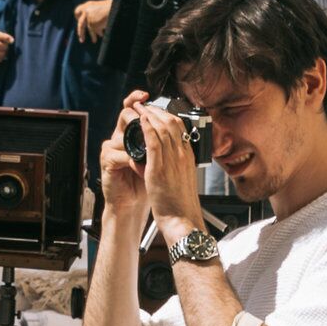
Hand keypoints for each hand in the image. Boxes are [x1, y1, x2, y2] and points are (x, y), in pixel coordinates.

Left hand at [75, 0, 113, 40]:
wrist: (117, 7)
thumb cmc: (113, 6)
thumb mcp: (102, 7)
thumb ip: (96, 12)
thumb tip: (94, 22)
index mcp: (89, 5)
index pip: (78, 11)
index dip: (78, 17)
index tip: (79, 22)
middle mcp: (86, 11)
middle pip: (81, 23)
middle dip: (81, 32)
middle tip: (81, 39)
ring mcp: (89, 18)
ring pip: (89, 29)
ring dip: (92, 36)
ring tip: (94, 41)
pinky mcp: (93, 24)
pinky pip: (95, 31)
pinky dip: (98, 33)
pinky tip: (102, 35)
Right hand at [100, 95, 152, 217]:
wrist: (134, 202)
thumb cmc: (147, 180)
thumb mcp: (160, 157)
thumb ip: (164, 140)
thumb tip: (178, 123)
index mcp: (133, 132)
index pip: (132, 108)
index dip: (136, 99)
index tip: (146, 94)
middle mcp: (120, 136)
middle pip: (124, 115)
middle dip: (136, 116)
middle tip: (147, 118)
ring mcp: (111, 148)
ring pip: (122, 135)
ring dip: (139, 144)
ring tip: (150, 153)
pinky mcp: (107, 162)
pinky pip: (119, 155)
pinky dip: (132, 161)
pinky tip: (140, 166)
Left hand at [123, 94, 205, 230]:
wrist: (182, 221)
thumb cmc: (181, 204)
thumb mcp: (182, 178)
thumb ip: (176, 164)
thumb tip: (168, 156)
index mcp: (188, 157)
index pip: (180, 127)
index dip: (166, 115)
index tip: (155, 111)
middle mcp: (182, 155)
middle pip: (172, 123)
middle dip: (156, 110)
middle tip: (144, 105)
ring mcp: (172, 161)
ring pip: (163, 128)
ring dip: (149, 114)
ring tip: (139, 108)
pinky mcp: (159, 169)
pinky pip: (154, 142)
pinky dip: (147, 128)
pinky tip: (140, 121)